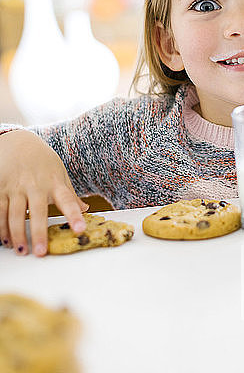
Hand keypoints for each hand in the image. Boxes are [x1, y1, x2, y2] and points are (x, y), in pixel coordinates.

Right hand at [0, 130, 88, 256]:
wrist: (17, 141)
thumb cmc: (42, 160)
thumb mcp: (59, 172)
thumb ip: (70, 193)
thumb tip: (86, 209)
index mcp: (54, 182)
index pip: (67, 200)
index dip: (74, 215)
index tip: (80, 229)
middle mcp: (35, 185)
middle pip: (37, 212)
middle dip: (38, 233)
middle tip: (40, 252)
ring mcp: (16, 187)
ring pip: (15, 215)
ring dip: (16, 235)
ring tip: (21, 250)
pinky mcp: (0, 188)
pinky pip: (0, 211)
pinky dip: (1, 227)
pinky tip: (4, 240)